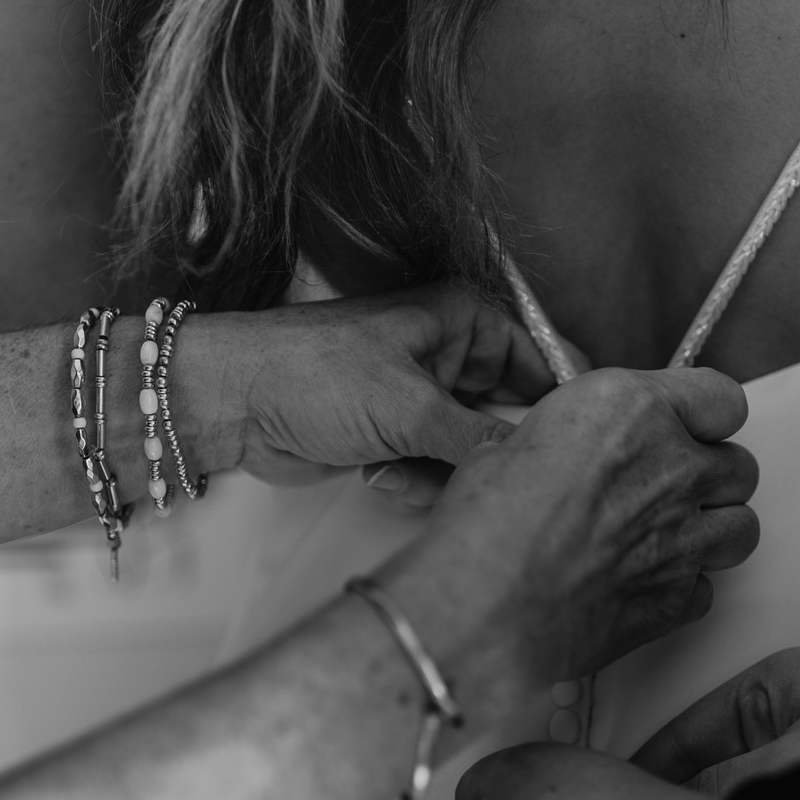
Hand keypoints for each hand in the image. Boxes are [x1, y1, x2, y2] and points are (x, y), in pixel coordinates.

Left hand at [177, 286, 554, 491]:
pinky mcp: (402, 437)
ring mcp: (427, 399)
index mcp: (465, 317)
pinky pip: (440, 473)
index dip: (560, 408)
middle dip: (488, 453)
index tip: (569, 452)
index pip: (545, 360)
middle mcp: (452, 354)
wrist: (231, 404)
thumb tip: (538, 467)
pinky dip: (415, 482)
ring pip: (477, 456)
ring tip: (397, 464)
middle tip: (466, 469)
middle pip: (513, 416)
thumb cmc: (309, 375)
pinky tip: (376, 472)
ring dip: (442, 474)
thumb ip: (484, 441)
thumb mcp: (411, 409)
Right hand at [376, 367, 759, 720]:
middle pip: (739, 467)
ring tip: (667, 538)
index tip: (685, 428)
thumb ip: (564, 440)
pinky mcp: (676, 599)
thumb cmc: (487, 524)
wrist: (487, 607)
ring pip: (742, 528)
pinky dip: (683, 588)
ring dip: (712, 531)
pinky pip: (706, 589)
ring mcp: (684, 537)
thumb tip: (557, 455)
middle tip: (668, 489)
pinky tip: (643, 583)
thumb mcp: (512, 445)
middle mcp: (674, 467)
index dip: (703, 416)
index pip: (722, 398)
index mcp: (634, 409)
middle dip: (710, 478)